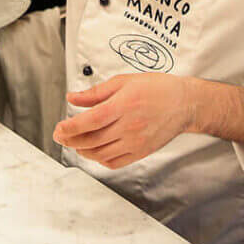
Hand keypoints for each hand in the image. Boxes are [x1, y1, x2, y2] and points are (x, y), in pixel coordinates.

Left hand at [53, 74, 194, 168]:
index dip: (71, 127)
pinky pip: (114, 162)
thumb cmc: (156, 88)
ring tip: (74, 142)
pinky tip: (94, 151)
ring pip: (100, 154)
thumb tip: (72, 98)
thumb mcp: (124, 81)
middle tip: (60, 135)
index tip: (59, 128)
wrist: (184, 103)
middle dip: (71, 139)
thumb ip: (96, 92)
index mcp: (124, 105)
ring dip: (82, 151)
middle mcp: (129, 126)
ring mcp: (136, 142)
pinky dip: (99, 159)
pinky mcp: (141, 152)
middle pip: (92, 140)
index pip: (91, 121)